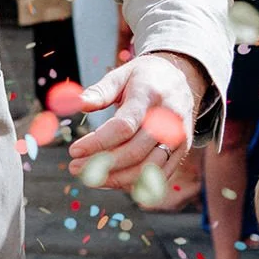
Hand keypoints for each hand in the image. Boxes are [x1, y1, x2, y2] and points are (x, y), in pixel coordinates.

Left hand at [69, 49, 206, 189]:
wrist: (183, 77)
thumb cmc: (144, 78)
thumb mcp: (121, 75)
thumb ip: (99, 92)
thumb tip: (77, 104)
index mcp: (149, 97)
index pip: (123, 127)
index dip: (98, 143)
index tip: (74, 151)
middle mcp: (168, 120)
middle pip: (134, 152)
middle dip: (102, 165)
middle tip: (75, 168)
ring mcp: (178, 137)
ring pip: (148, 168)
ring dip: (116, 179)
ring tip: (89, 178)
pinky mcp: (182, 150)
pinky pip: (159, 175)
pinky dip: (135, 183)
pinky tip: (112, 181)